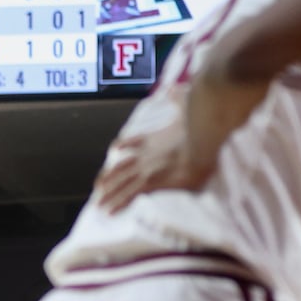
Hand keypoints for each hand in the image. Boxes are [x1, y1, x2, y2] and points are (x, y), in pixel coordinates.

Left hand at [93, 103, 216, 214]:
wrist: (201, 136)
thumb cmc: (198, 123)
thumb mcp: (186, 104)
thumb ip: (179, 98)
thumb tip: (174, 88)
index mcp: (154, 137)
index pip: (135, 142)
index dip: (125, 146)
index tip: (117, 148)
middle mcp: (147, 153)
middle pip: (122, 166)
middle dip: (110, 176)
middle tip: (99, 184)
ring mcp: (146, 167)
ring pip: (122, 183)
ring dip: (109, 194)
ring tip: (99, 203)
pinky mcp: (151, 180)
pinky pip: (130, 195)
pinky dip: (118, 203)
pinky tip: (108, 211)